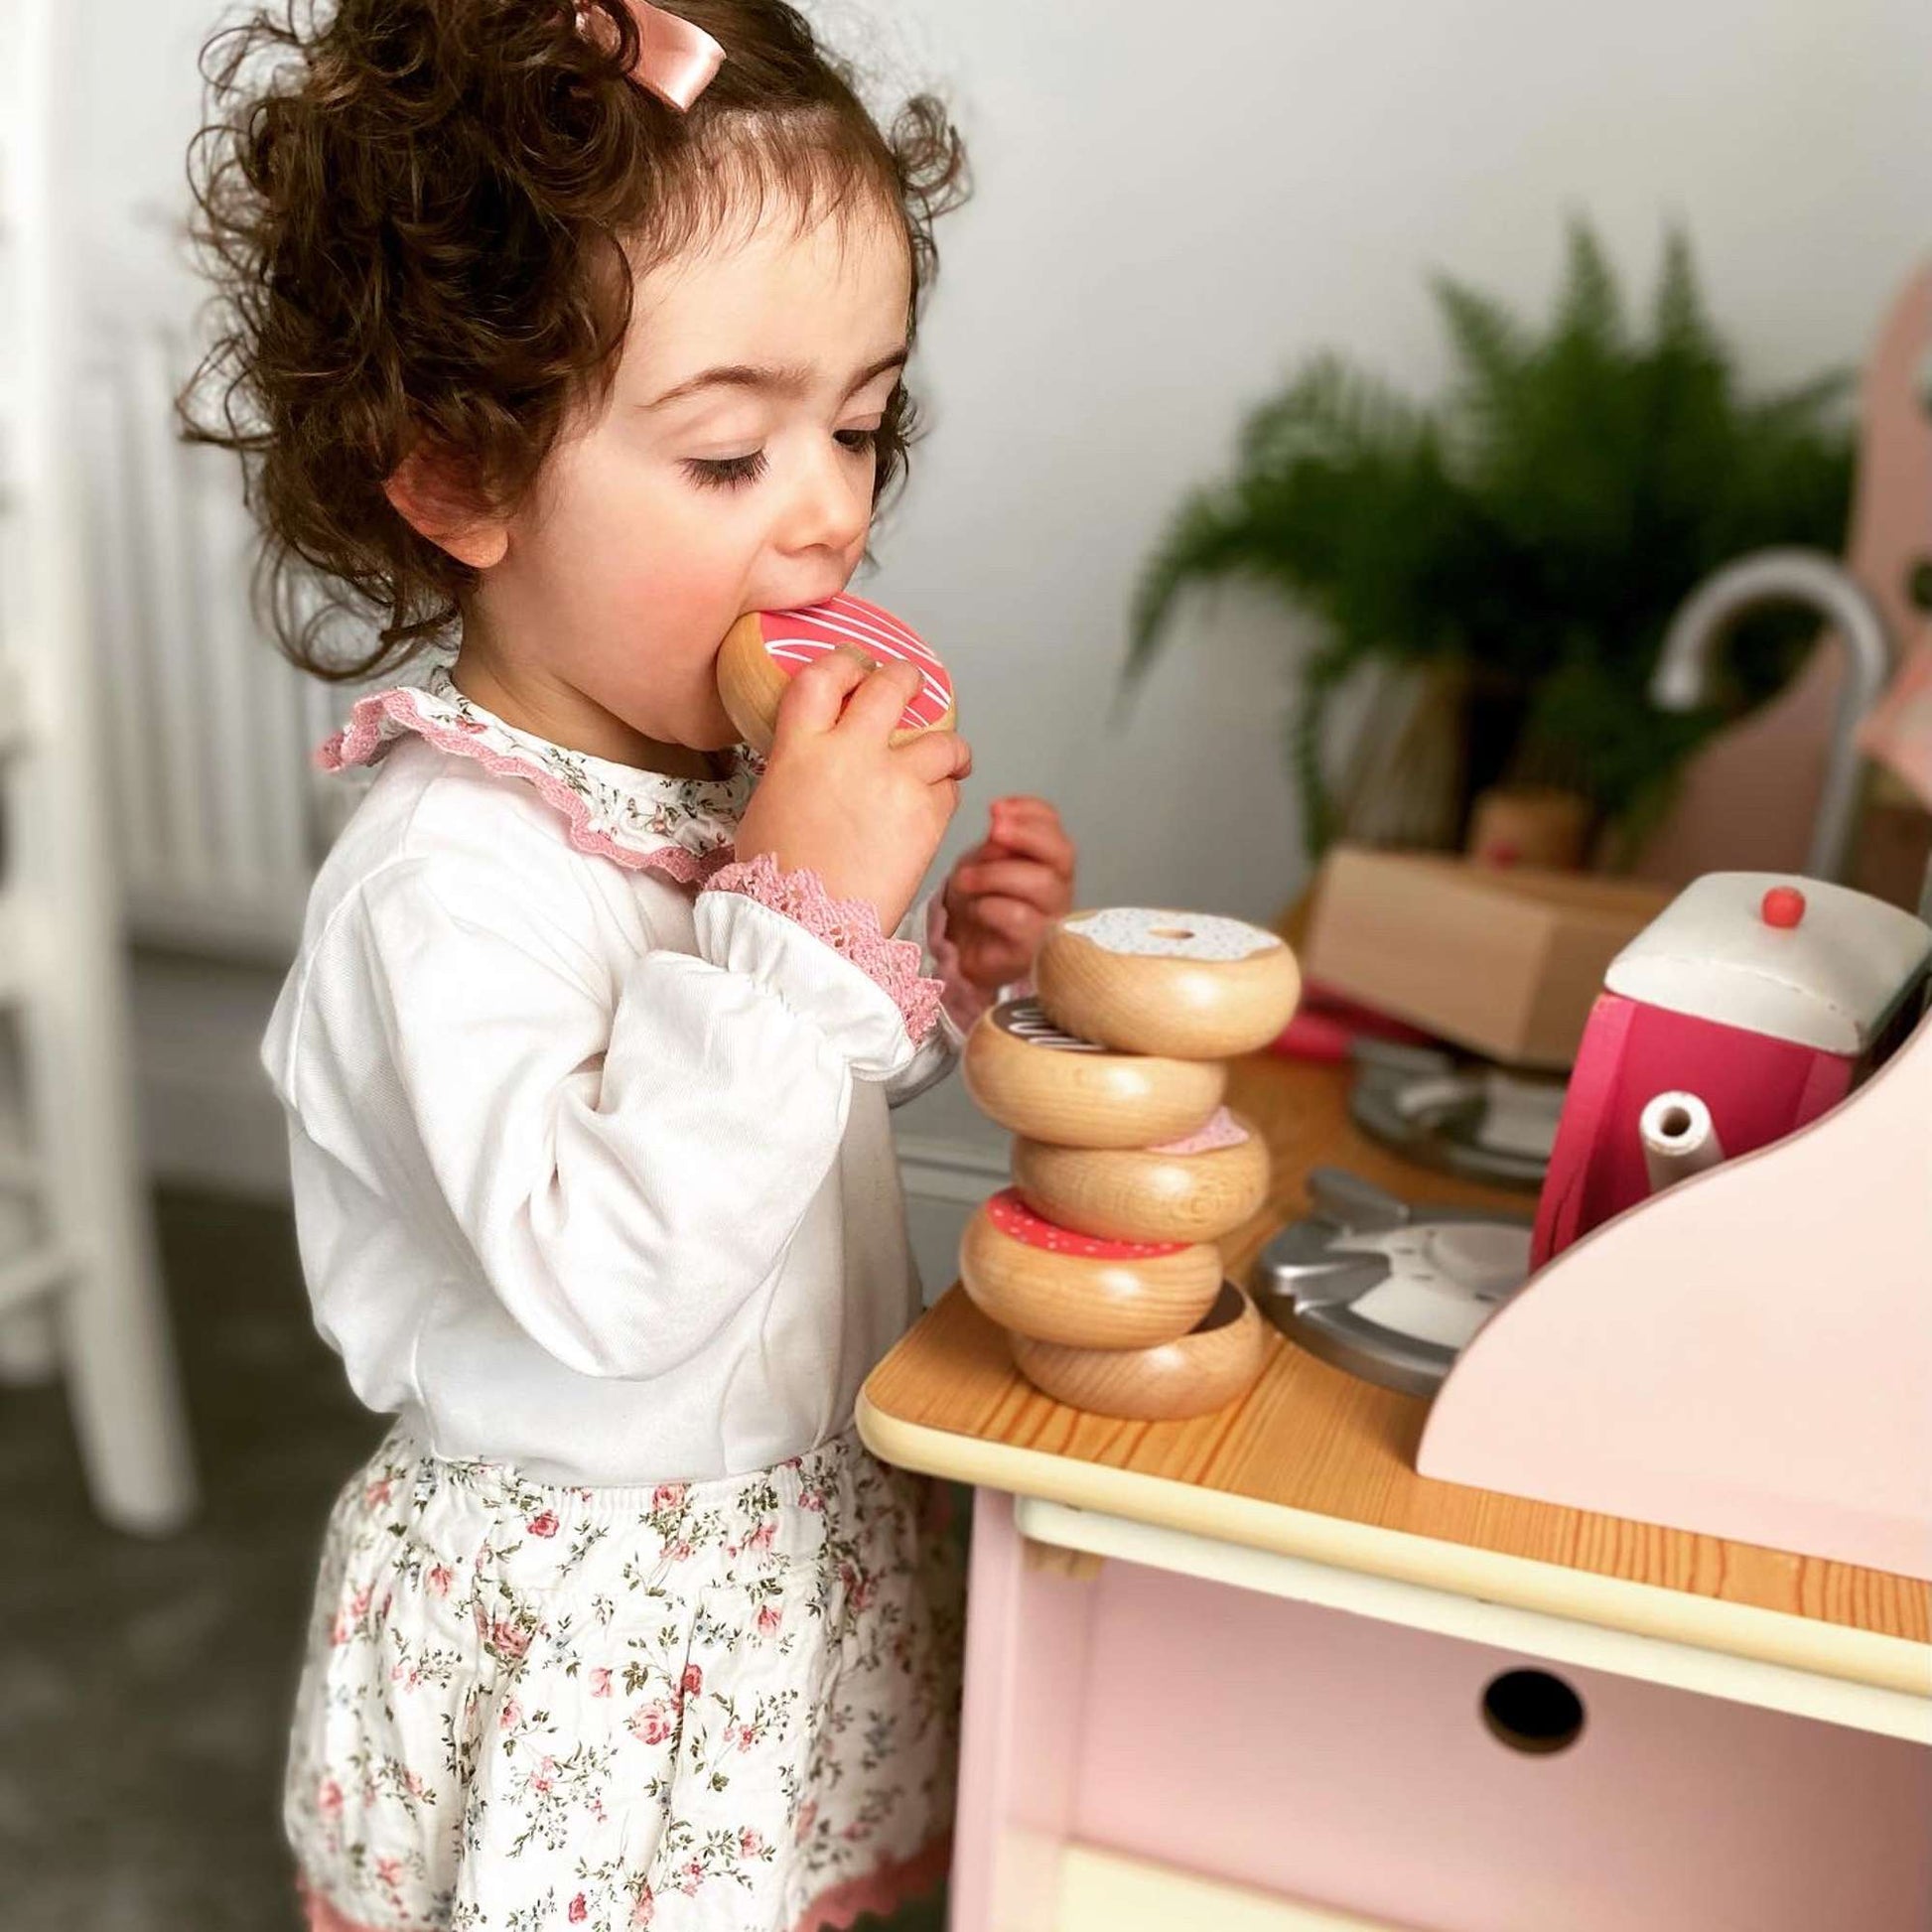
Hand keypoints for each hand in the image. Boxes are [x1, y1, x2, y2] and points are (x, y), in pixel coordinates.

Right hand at [732, 650, 972, 935]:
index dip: (845, 663)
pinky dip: (946, 792)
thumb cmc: (777, 882)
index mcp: (800, 748)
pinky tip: (934, 807)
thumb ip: (799, 769)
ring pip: (942, 740)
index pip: (823, 676)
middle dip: (908, 680)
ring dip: (948, 747)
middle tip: (914, 688)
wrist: (808, 929)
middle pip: (891, 686)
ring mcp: (894, 780)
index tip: (858, 667)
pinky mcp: (927, 815)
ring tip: (950, 758)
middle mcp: (850, 752)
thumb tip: (818, 764)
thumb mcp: (770, 806)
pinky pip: (949, 789)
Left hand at [941, 796, 1076, 990]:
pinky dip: (990, 907)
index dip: (1031, 813)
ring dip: (996, 874)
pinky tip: (975, 910)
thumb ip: (999, 844)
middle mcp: (1059, 890)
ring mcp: (1051, 921)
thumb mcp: (983, 862)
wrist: (961, 949)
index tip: (996, 808)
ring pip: (1040, 885)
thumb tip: (1002, 826)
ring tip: (964, 879)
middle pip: (1062, 854)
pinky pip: (1020, 919)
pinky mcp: (1034, 949)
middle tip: (993, 830)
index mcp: (1050, 864)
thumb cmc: (978, 901)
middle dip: (1026, 835)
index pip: (1056, 830)